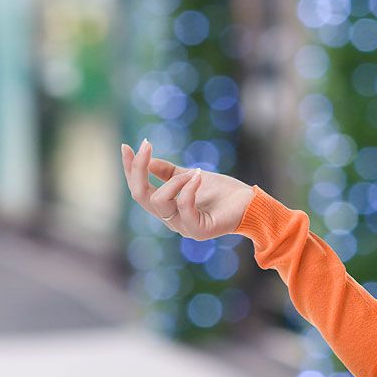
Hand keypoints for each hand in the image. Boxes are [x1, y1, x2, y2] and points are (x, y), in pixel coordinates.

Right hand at [121, 139, 254, 239]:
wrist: (250, 204)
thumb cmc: (223, 192)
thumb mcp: (191, 176)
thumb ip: (170, 173)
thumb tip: (148, 161)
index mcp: (167, 207)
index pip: (139, 189)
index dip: (130, 169)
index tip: (126, 146)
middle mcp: (170, 219)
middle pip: (140, 196)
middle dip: (138, 169)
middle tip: (146, 146)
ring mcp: (183, 227)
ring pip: (159, 201)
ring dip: (174, 180)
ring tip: (194, 172)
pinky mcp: (198, 230)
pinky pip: (183, 207)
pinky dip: (188, 188)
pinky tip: (198, 176)